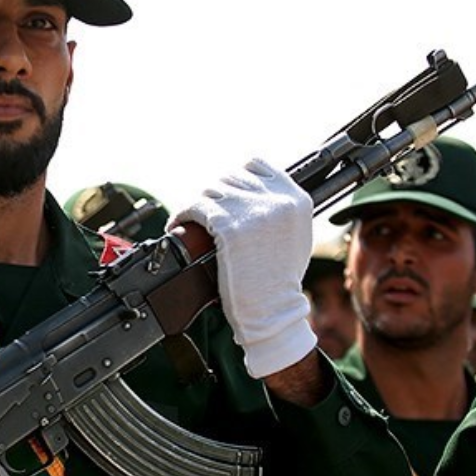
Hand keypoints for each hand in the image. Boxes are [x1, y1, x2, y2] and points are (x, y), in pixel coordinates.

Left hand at [172, 158, 317, 377]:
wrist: (272, 309)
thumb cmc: (278, 279)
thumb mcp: (294, 234)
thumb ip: (279, 208)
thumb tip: (250, 191)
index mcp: (296, 199)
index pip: (256, 166)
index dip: (237, 178)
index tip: (227, 193)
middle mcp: (276, 199)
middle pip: (230, 177)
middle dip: (215, 195)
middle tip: (206, 212)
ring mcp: (251, 210)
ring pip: (210, 189)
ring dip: (198, 204)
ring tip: (192, 219)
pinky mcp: (227, 224)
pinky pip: (195, 206)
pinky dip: (182, 214)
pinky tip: (179, 224)